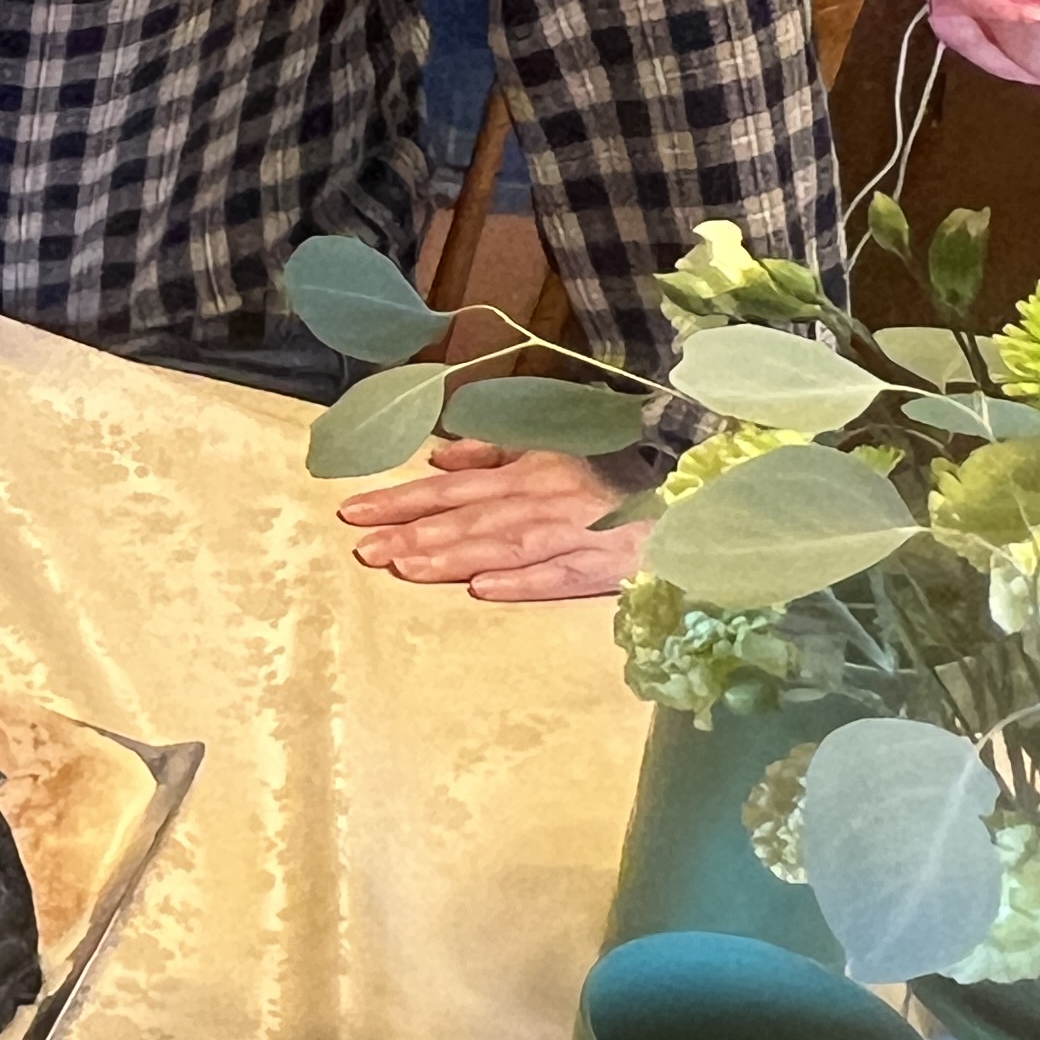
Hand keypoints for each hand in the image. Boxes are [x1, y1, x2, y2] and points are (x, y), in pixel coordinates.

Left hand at [342, 438, 651, 600]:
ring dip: (452, 556)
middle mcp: (539, 501)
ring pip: (501, 546)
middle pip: (465, 519)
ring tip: (404, 567)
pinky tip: (483, 592)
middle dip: (411, 532)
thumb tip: (436, 459)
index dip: (400, 500)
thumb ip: (492, 452)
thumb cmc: (612, 472)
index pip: (448, 489)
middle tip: (362, 549)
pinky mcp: (603, 566)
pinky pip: (558, 575)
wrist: (687, 492)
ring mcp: (571, 534)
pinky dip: (521, 582)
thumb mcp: (549, 447)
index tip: (352, 512)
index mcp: (524, 473)